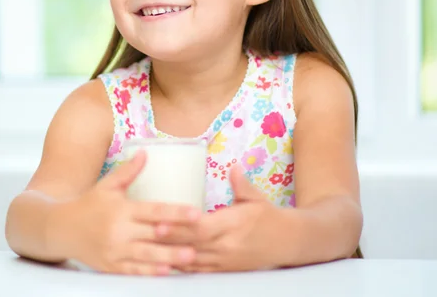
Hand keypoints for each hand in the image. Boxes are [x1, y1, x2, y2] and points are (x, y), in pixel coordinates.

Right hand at [70, 150, 200, 274]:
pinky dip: (150, 272)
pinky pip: (134, 271)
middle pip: (154, 235)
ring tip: (191, 257)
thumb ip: (129, 171)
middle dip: (178, 237)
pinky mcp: (111, 266)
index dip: (176, 212)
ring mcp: (115, 251)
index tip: (195, 213)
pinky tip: (167, 271)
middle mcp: (119, 231)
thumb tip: (146, 152)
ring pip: (147, 256)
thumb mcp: (107, 185)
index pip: (154, 210)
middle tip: (201, 238)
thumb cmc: (88, 204)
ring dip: (170, 257)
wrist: (61, 229)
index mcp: (122, 209)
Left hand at [159, 165, 291, 272]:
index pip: (203, 227)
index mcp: (235, 224)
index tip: (162, 219)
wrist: (288, 242)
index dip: (182, 225)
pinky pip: (199, 270)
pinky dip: (182, 267)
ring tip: (149, 248)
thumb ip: (242, 184)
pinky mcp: (224, 269)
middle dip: (169, 239)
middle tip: (147, 231)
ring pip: (193, 260)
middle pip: (193, 244)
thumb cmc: (269, 217)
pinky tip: (166, 261)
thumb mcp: (257, 197)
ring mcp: (225, 260)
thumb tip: (234, 167)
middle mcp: (228, 245)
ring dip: (171, 254)